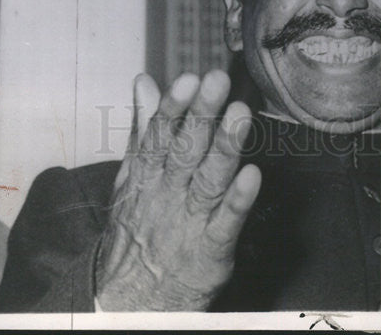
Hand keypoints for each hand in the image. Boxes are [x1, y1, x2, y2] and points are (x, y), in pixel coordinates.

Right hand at [95, 70, 260, 310]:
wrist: (128, 301)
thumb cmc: (137, 228)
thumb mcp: (131, 176)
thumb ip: (143, 127)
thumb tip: (144, 82)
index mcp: (148, 174)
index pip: (159, 135)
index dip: (174, 106)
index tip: (189, 79)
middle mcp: (168, 194)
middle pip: (185, 151)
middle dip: (202, 115)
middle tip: (218, 81)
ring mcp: (190, 221)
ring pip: (208, 180)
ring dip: (225, 146)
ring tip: (240, 115)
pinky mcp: (211, 249)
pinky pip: (227, 222)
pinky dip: (239, 200)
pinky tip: (252, 175)